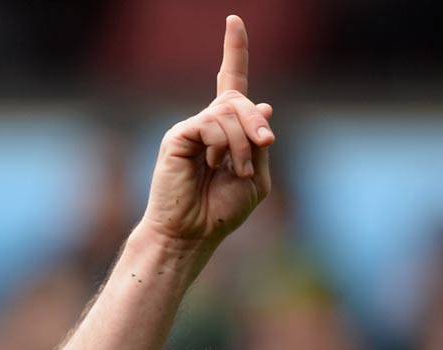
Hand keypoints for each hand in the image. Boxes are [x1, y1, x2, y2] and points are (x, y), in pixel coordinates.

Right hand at [141, 14, 275, 251]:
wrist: (191, 235)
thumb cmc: (221, 212)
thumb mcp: (256, 179)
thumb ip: (259, 144)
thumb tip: (263, 106)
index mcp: (225, 132)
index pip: (230, 82)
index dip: (234, 51)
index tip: (234, 20)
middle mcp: (206, 124)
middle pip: (238, 98)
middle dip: (255, 120)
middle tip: (265, 145)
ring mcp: (191, 129)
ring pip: (228, 112)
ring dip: (243, 143)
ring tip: (238, 171)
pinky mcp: (178, 136)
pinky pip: (210, 124)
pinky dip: (224, 145)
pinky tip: (217, 166)